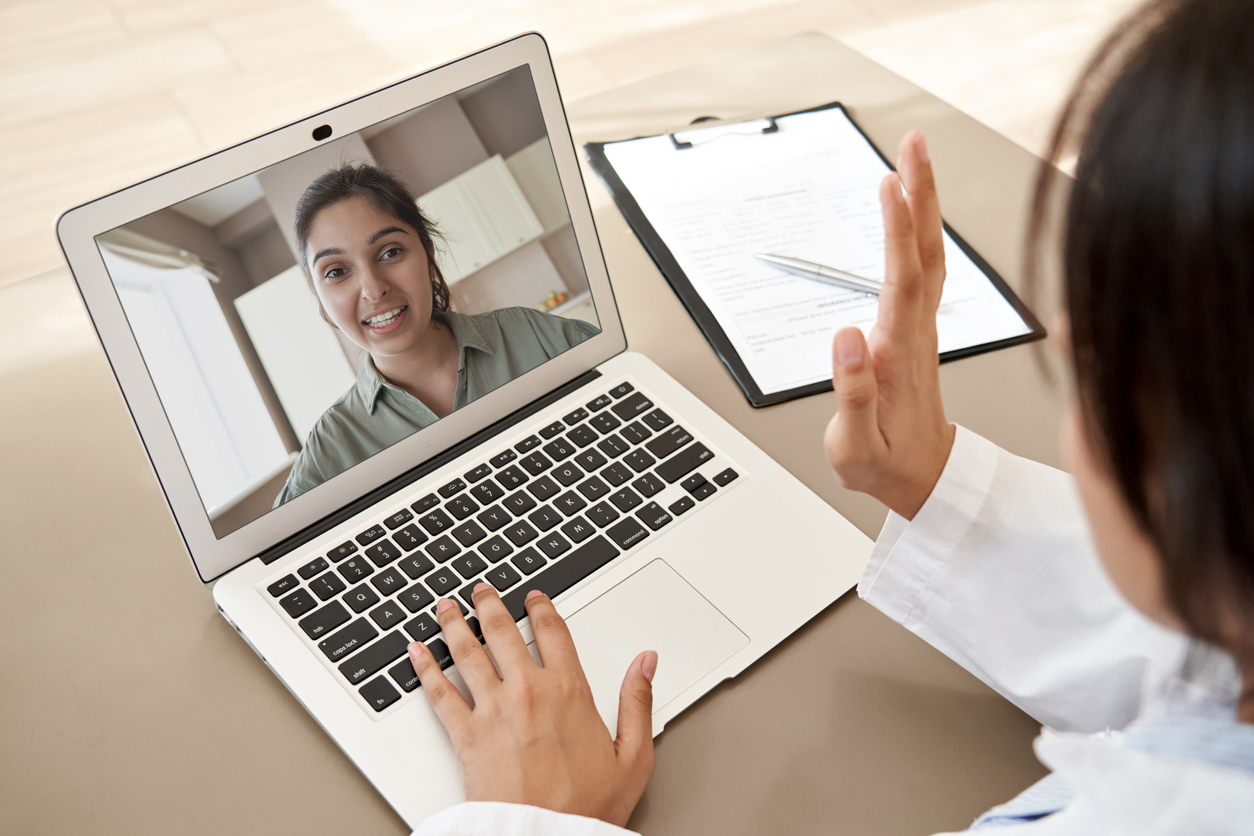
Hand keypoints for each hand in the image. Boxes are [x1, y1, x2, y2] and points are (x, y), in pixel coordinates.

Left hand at [408, 585, 657, 827]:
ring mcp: (493, 710)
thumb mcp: (633, 756)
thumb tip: (646, 663)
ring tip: (445, 607)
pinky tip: (416, 653)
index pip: (552, 632)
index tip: (533, 598)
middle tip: (481, 591)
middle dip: (489, 605)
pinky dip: (424, 668)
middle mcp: (528, 691)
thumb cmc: (587, 807)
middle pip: (502, 632)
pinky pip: (439, 692)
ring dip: (453, 624)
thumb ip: (638, 702)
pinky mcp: (466, 735)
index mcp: (569, 691)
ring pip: (467, 652)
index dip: (540, 608)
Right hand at [824, 131, 955, 519]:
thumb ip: (854, 392)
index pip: (901, 280)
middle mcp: (916, 332)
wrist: (925, 478)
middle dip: (920, 193)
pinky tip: (910, 211)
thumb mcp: (858, 446)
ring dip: (923, 204)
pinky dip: (918, 231)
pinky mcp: (917, 329)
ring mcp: (921, 327)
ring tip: (912, 160)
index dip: (898, 231)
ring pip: (928, 255)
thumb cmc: (888, 464)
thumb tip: (846, 336)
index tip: (891, 184)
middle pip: (924, 251)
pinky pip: (922, 268)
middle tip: (913, 144)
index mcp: (899, 353)